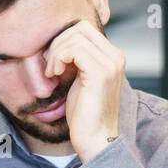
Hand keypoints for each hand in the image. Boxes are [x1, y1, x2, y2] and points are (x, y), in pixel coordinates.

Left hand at [43, 19, 125, 161]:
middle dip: (58, 43)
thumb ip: (78, 59)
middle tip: (50, 65)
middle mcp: (116, 57)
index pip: (84, 28)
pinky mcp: (100, 74)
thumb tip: (60, 40)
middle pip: (79, 28)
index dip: (64, 39)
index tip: (54, 60)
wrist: (96, 139)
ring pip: (75, 38)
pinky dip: (58, 59)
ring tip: (52, 72)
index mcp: (113, 57)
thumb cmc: (85, 113)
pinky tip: (55, 75)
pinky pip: (73, 50)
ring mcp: (110, 65)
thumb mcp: (81, 78)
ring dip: (56, 53)